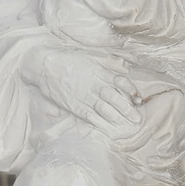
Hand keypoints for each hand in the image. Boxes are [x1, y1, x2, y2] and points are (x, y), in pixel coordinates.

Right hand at [24, 45, 141, 137]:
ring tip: (125, 125)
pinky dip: (99, 123)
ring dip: (116, 118)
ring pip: (104, 109)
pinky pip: (89, 116)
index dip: (131, 91)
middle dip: (127, 109)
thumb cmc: (69, 60)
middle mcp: (94, 84)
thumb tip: (124, 68)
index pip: (120, 82)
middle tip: (137, 118)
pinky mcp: (73, 104)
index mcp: (99, 72)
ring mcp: (83, 95)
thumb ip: (108, 64)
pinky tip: (107, 129)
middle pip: (114, 98)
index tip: (138, 98)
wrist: (46, 66)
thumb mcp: (91, 57)